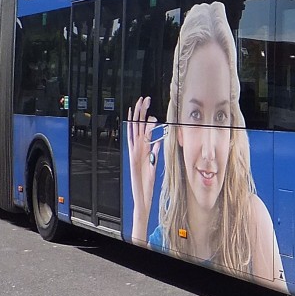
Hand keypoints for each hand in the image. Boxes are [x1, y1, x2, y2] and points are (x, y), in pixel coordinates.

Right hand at [127, 96, 159, 243]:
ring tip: (143, 104)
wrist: (142, 197)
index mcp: (141, 150)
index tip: (145, 105)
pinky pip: (137, 142)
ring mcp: (135, 153)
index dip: (142, 117)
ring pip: (137, 131)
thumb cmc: (147, 183)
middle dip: (140, 111)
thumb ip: (156, 153)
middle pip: (138, 126)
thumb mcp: (154, 165)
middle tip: (144, 98)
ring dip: (139, 117)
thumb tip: (159, 142)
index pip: (141, 130)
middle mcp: (137, 149)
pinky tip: (143, 122)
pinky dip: (139, 132)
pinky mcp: (135, 158)